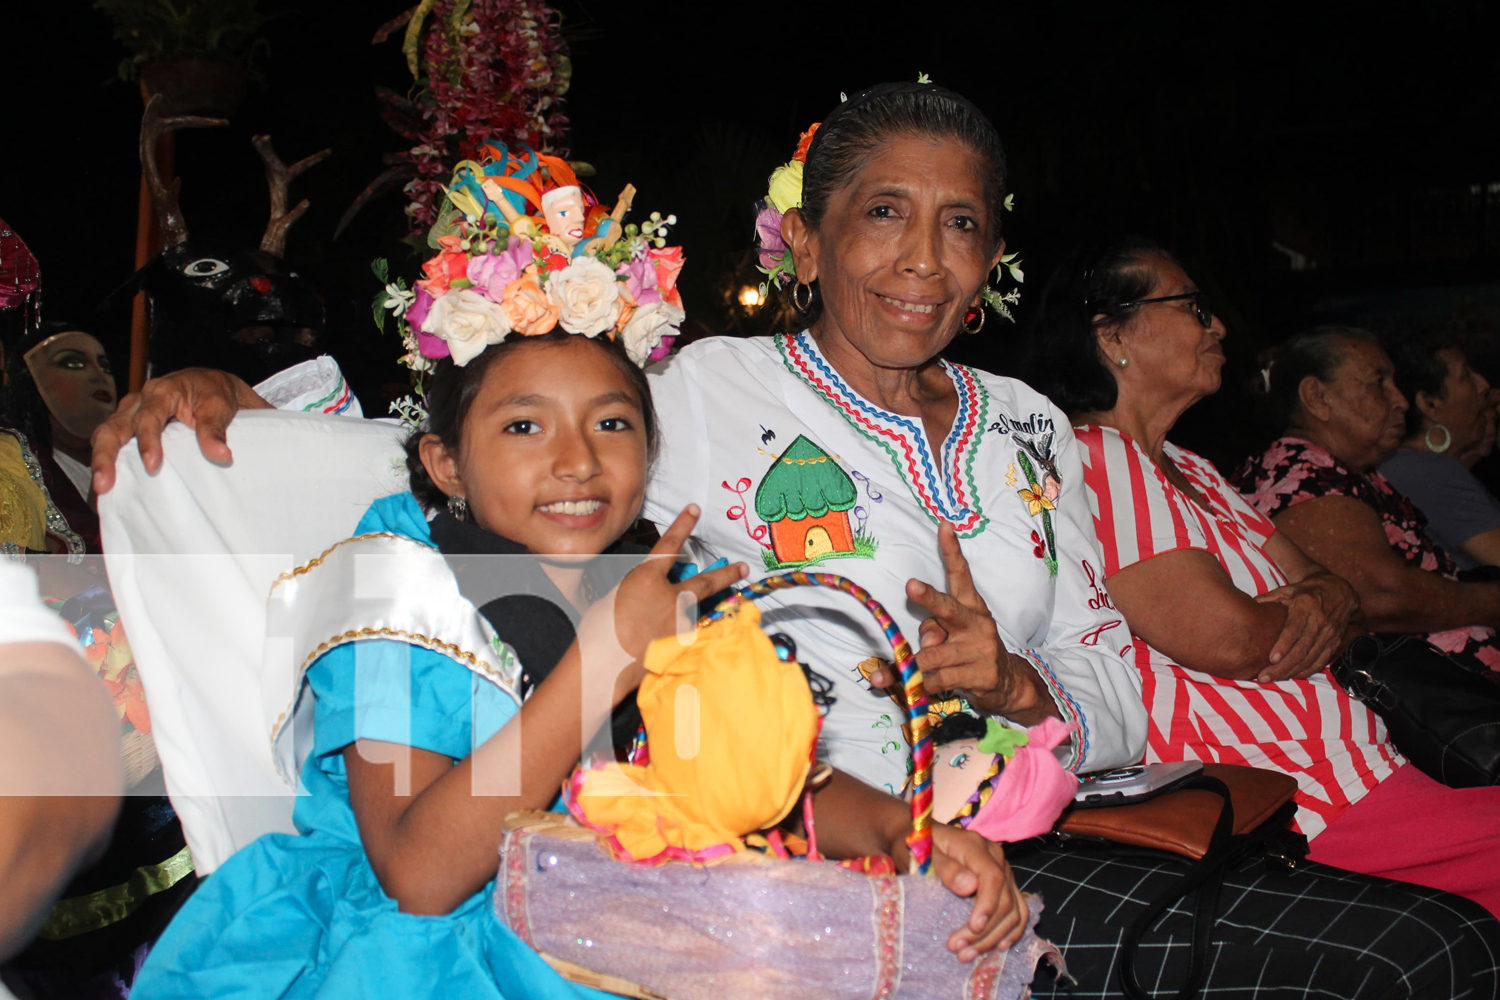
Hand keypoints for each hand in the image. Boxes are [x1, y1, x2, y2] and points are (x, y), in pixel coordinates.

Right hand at [90, 369, 270, 494]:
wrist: (210, 385)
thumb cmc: (213, 393)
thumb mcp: (219, 406)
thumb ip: (215, 430)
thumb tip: (221, 456)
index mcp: (161, 392)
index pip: (148, 417)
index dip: (148, 442)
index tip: (152, 466)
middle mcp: (139, 401)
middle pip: (113, 427)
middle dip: (105, 456)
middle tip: (103, 484)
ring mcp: (130, 413)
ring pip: (107, 434)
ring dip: (101, 461)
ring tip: (102, 488)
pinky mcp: (129, 425)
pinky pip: (112, 441)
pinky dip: (108, 461)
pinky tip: (110, 483)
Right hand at [602, 505, 746, 670]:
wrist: (603, 664)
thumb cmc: (597, 630)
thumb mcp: (613, 597)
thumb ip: (635, 590)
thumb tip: (646, 593)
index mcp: (646, 579)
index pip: (669, 545)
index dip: (682, 525)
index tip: (694, 510)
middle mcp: (669, 597)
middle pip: (706, 581)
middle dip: (727, 574)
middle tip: (743, 568)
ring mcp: (678, 622)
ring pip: (695, 612)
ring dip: (698, 613)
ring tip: (698, 617)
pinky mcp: (681, 645)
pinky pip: (687, 635)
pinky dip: (684, 636)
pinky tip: (674, 643)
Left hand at [870, 523, 1038, 717]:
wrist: (1006, 684)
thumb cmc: (969, 652)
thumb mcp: (954, 637)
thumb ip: (934, 634)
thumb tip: (926, 648)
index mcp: (970, 606)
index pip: (960, 574)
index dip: (951, 550)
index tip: (943, 527)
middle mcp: (976, 623)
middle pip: (947, 608)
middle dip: (927, 598)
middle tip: (911, 585)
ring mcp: (981, 649)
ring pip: (931, 654)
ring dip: (918, 666)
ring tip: (920, 672)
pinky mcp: (982, 674)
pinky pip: (939, 678)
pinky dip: (927, 685)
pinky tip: (931, 686)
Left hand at [891, 822, 1028, 959]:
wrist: (918, 837)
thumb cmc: (916, 845)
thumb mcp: (921, 853)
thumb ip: (944, 868)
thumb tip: (969, 887)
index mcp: (975, 846)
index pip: (993, 877)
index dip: (987, 906)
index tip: (973, 928)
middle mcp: (995, 857)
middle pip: (1004, 899)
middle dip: (984, 930)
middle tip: (957, 949)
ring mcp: (1003, 870)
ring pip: (1014, 909)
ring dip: (995, 937)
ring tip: (969, 954)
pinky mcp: (1004, 883)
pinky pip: (1018, 909)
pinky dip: (1011, 930)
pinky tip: (998, 946)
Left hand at [1253, 570, 1357, 681]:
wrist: (1339, 591)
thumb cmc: (1305, 593)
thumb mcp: (1287, 590)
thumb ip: (1267, 600)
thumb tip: (1247, 608)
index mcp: (1305, 606)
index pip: (1294, 629)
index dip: (1283, 645)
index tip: (1271, 658)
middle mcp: (1319, 622)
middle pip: (1301, 649)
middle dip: (1282, 666)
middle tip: (1263, 677)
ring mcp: (1329, 634)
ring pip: (1309, 659)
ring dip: (1290, 672)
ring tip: (1271, 679)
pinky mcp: (1334, 643)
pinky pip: (1320, 662)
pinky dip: (1305, 672)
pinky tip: (1290, 677)